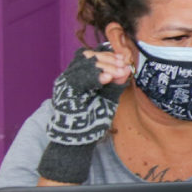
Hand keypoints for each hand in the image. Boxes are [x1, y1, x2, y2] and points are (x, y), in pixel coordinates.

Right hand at [37, 44, 131, 183]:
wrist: (81, 136)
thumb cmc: (95, 116)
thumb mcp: (109, 96)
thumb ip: (116, 83)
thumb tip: (127, 68)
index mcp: (81, 74)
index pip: (92, 56)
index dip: (108, 55)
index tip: (123, 59)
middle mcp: (71, 76)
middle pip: (87, 57)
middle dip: (108, 60)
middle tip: (123, 65)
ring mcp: (66, 83)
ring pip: (83, 65)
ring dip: (104, 66)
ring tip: (118, 72)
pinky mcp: (64, 93)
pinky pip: (78, 79)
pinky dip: (94, 76)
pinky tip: (107, 78)